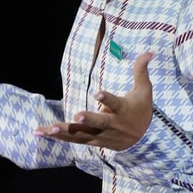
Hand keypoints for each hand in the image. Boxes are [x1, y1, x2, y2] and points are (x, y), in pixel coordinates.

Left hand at [34, 52, 153, 150]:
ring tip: (47, 129)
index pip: (115, 103)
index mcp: (123, 109)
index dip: (106, 99)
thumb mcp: (144, 90)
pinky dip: (60, 137)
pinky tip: (43, 133)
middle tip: (76, 116)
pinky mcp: (94, 141)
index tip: (97, 93)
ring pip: (82, 134)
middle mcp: (112, 124)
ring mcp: (102, 135)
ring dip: (64, 132)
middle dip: (88, 120)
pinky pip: (75, 139)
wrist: (144, 138)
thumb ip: (141, 70)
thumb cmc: (141, 109)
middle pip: (99, 123)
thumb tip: (150, 51)